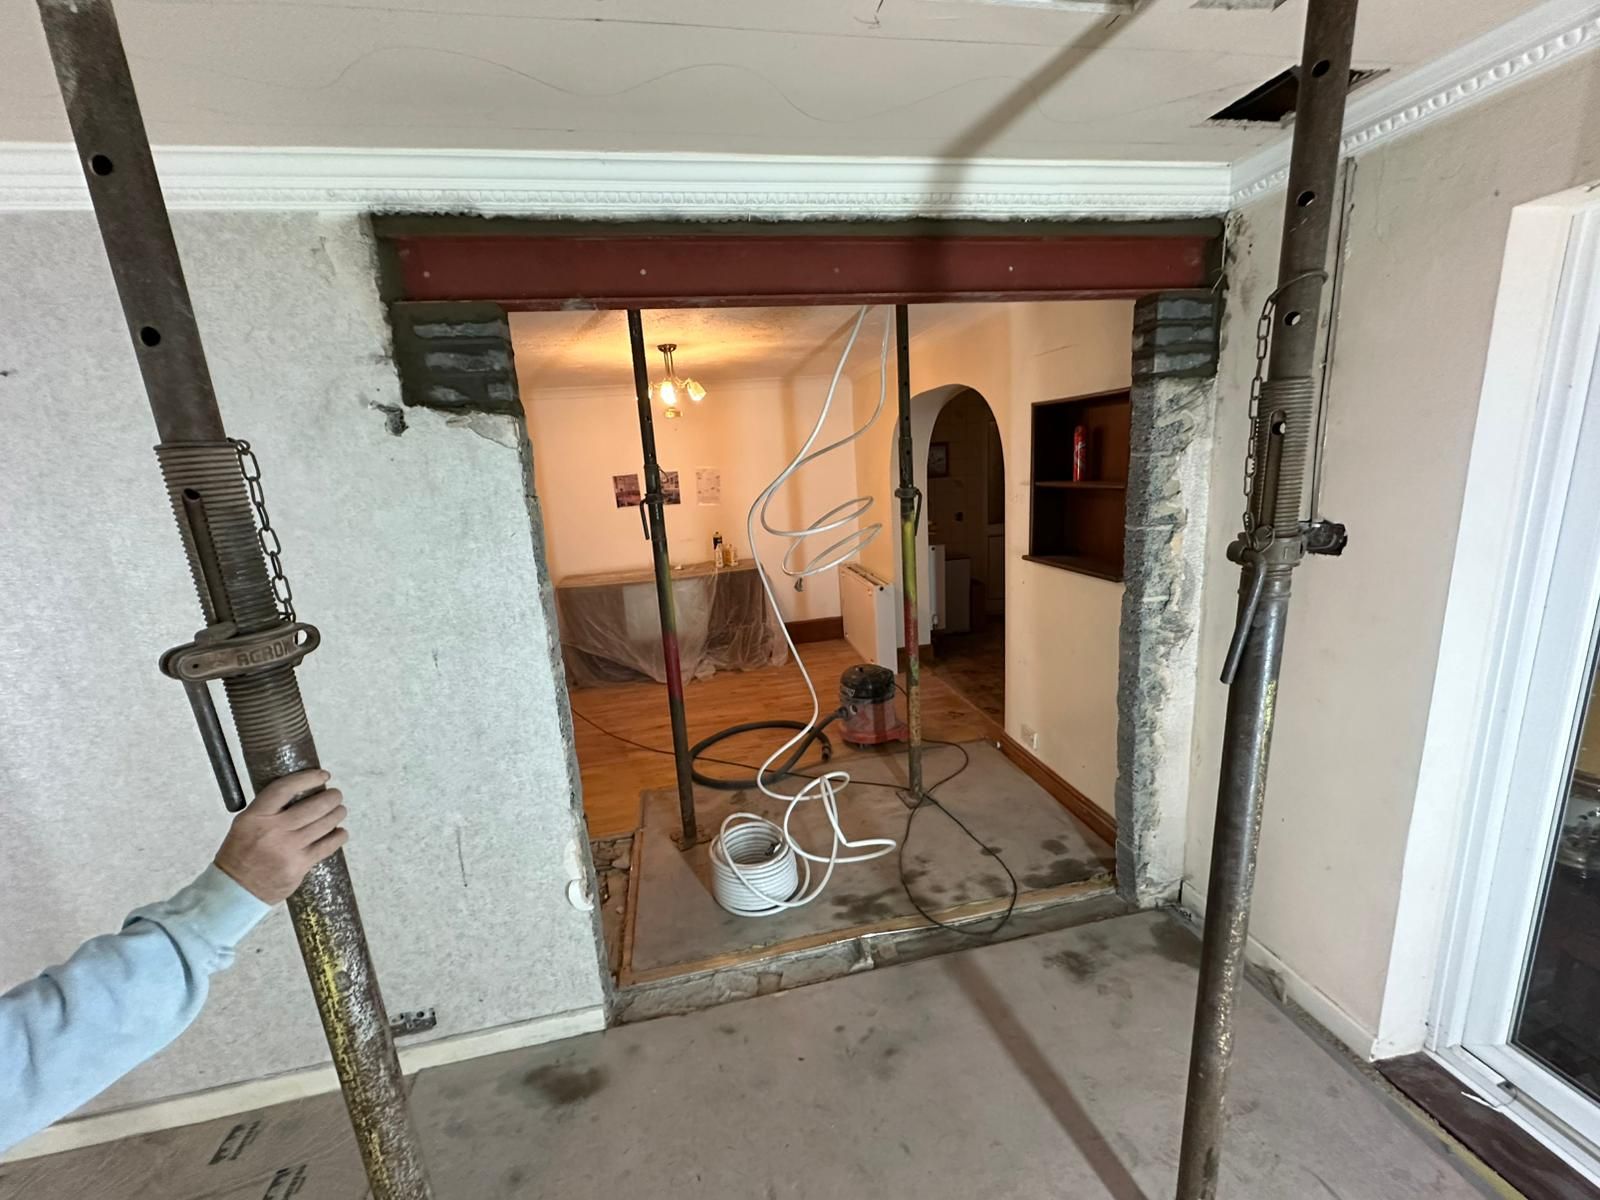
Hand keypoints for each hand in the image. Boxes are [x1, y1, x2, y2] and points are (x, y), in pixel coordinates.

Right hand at [214, 769, 348, 903]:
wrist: (235, 890)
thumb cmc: (240, 854)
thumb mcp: (245, 824)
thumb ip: (268, 810)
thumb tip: (300, 792)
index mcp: (255, 817)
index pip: (285, 789)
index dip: (307, 778)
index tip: (322, 775)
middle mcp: (273, 831)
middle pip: (312, 807)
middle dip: (331, 798)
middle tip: (336, 795)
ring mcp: (288, 850)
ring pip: (323, 825)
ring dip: (337, 814)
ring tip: (340, 810)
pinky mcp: (299, 866)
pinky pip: (326, 847)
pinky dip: (338, 837)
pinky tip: (341, 832)